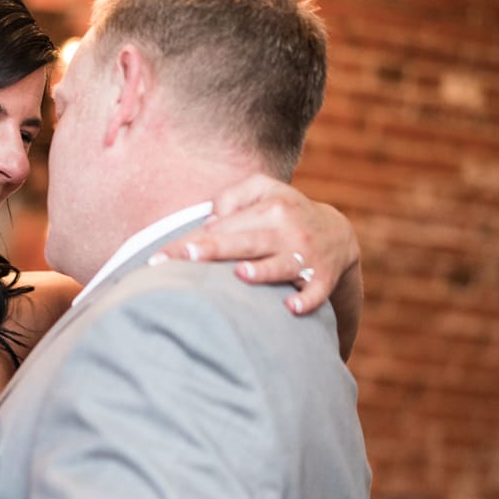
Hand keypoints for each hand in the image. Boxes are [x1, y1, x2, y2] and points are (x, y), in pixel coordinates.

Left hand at [150, 174, 359, 315]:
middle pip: (246, 241)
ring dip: (262, 271)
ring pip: (281, 264)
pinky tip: (291, 308)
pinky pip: (316, 290)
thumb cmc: (286, 214)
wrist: (338, 235)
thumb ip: (236, 195)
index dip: (191, 242)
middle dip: (216, 250)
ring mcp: (305, 255)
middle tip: (187, 257)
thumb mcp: (267, 190)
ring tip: (241, 274)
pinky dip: (307, 299)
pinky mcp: (323, 277)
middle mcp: (286, 230)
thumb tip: (210, 218)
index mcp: (268, 209)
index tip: (160, 257)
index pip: (221, 228)